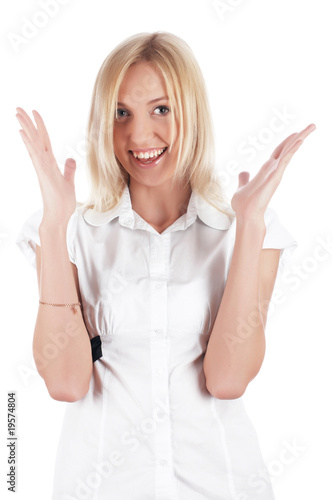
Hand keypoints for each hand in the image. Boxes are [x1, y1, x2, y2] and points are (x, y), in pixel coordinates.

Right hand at [16, 107, 76, 225]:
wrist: (58, 218)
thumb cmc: (62, 203)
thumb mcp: (69, 183)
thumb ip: (69, 170)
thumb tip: (71, 159)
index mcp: (50, 164)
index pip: (44, 141)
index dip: (40, 127)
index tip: (34, 114)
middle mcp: (44, 164)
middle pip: (35, 139)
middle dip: (28, 123)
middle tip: (18, 108)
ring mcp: (42, 168)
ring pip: (33, 143)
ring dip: (26, 128)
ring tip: (18, 113)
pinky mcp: (43, 174)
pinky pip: (35, 155)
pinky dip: (29, 143)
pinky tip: (23, 132)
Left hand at [231, 123, 315, 223]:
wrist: (246, 215)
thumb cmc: (244, 205)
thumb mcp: (241, 187)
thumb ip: (244, 179)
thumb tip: (243, 172)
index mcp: (266, 170)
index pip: (278, 152)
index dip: (287, 142)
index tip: (296, 133)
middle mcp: (273, 169)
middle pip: (288, 148)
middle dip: (299, 136)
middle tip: (312, 126)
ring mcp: (275, 172)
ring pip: (289, 150)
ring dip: (300, 138)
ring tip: (312, 126)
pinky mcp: (276, 176)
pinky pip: (286, 159)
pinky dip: (293, 149)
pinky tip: (300, 139)